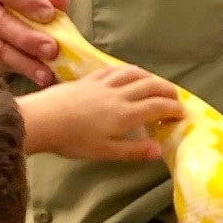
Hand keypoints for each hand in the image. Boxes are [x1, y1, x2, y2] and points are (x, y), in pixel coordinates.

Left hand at [23, 66, 184, 161]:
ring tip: (157, 85)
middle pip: (152, 86)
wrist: (40, 120)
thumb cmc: (71, 140)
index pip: (159, 106)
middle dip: (169, 91)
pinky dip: (131, 71)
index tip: (182, 114)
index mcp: (126, 114)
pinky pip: (117, 70)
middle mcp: (120, 95)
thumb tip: (159, 150)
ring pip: (136, 74)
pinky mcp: (91, 78)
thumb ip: (133, 150)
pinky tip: (131, 75)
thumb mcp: (104, 152)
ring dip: (152, 78)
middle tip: (176, 99)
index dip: (174, 109)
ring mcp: (105, 84)